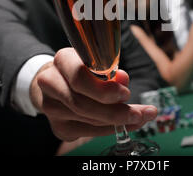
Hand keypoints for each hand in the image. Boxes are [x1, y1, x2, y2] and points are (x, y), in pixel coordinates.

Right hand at [30, 48, 157, 141]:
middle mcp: (51, 83)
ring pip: (88, 120)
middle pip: (83, 103)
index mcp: (63, 60)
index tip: (126, 94)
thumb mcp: (96, 62)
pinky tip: (126, 125)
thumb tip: (123, 79)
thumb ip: (110, 70)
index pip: (79, 77)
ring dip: (118, 122)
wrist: (55, 82)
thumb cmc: (81, 69)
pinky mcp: (58, 127)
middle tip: (141, 113)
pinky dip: (110, 129)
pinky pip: (88, 131)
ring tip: (140, 118)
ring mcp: (51, 107)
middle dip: (116, 111)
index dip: (103, 89)